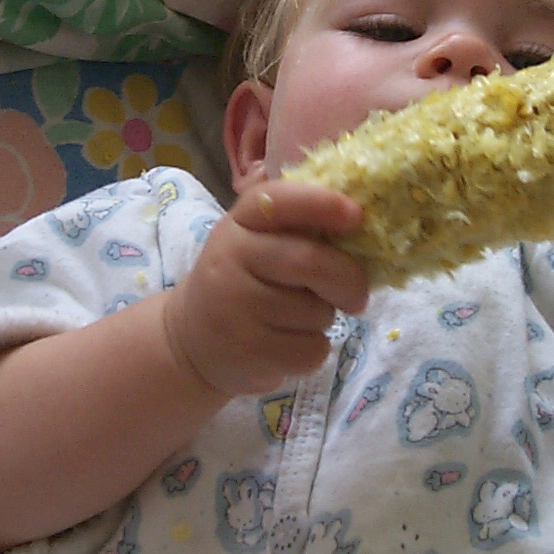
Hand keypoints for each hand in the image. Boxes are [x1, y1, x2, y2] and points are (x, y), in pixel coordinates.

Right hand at [164, 180, 367, 395]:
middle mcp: (229, 259)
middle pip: (309, 262)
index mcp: (239, 224)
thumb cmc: (243, 283)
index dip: (321, 203)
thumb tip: (360, 218)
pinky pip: (311, 349)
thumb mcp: (256, 243)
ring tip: (296, 319)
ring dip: (323, 318)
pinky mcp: (247, 351)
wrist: (192, 341)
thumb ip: (297, 228)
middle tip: (357, 296)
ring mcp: (234, 308)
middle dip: (348, 280)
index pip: (278, 201)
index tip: (356, 214)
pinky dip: (314, 351)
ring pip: (315, 312)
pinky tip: (288, 345)